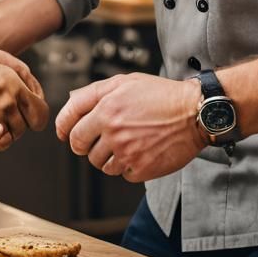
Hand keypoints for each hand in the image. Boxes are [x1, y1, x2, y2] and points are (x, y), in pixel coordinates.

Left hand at [55, 73, 205, 182]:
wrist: (193, 113)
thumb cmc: (159, 95)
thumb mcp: (124, 82)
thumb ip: (94, 92)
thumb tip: (71, 103)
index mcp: (106, 108)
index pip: (69, 124)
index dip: (64, 130)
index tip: (64, 135)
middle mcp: (113, 131)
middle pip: (81, 147)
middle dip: (84, 145)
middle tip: (94, 141)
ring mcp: (127, 152)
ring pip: (101, 164)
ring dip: (107, 157)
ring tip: (124, 144)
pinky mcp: (141, 169)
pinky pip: (122, 174)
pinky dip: (127, 167)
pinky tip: (139, 152)